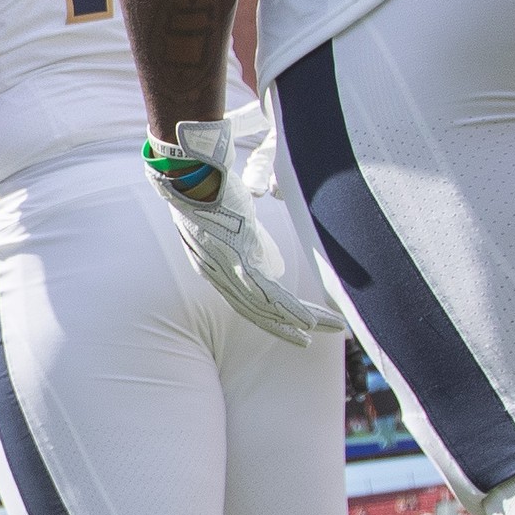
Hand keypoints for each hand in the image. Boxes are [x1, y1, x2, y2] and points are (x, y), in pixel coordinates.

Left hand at [145, 121, 342, 342]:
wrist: (190, 172)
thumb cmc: (209, 190)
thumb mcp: (234, 224)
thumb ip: (253, 245)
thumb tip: (273, 265)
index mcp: (215, 268)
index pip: (247, 302)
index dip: (270, 317)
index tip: (293, 327)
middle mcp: (218, 275)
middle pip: (256, 312)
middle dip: (286, 329)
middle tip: (310, 342)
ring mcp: (225, 267)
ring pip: (265, 307)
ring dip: (297, 322)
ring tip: (324, 329)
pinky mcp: (235, 257)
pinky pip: (265, 292)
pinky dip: (289, 309)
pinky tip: (308, 320)